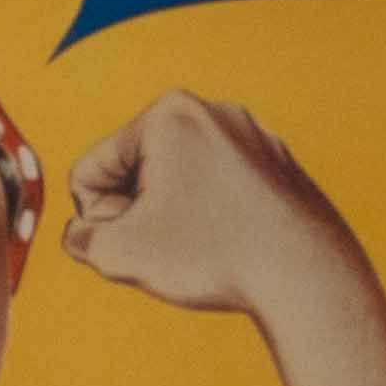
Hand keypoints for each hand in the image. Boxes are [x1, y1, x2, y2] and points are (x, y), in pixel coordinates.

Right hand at [61, 91, 364, 321]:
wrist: (306, 276)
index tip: (136, 242)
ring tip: (206, 247)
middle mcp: (212, 110)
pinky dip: (216, 221)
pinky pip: (221, 194)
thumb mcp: (117, 254)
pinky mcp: (277, 165)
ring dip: (176, 219)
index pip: (91, 171)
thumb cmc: (212, 257)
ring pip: (180, 185)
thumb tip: (83, 233)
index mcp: (167, 112)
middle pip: (137, 172)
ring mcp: (251, 135)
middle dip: (140, 213)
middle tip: (173, 247)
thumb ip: (80, 239)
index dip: (98, 220)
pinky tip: (235, 246)